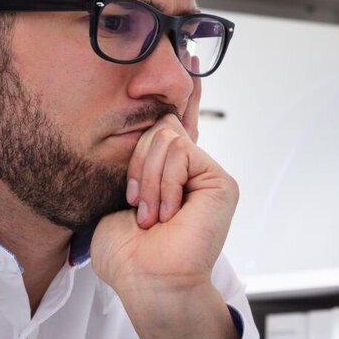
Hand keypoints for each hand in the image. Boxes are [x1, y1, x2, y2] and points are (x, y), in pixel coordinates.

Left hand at [90, 80, 239, 338]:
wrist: (146, 282)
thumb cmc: (127, 254)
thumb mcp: (116, 197)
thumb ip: (129, 162)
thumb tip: (138, 127)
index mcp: (167, 173)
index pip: (175, 120)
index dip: (180, 92)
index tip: (187, 57)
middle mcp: (190, 170)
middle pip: (159, 124)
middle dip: (137, 162)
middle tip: (138, 207)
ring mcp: (207, 175)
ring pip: (166, 135)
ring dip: (148, 179)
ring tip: (152, 216)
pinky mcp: (221, 182)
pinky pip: (181, 150)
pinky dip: (164, 181)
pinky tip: (167, 212)